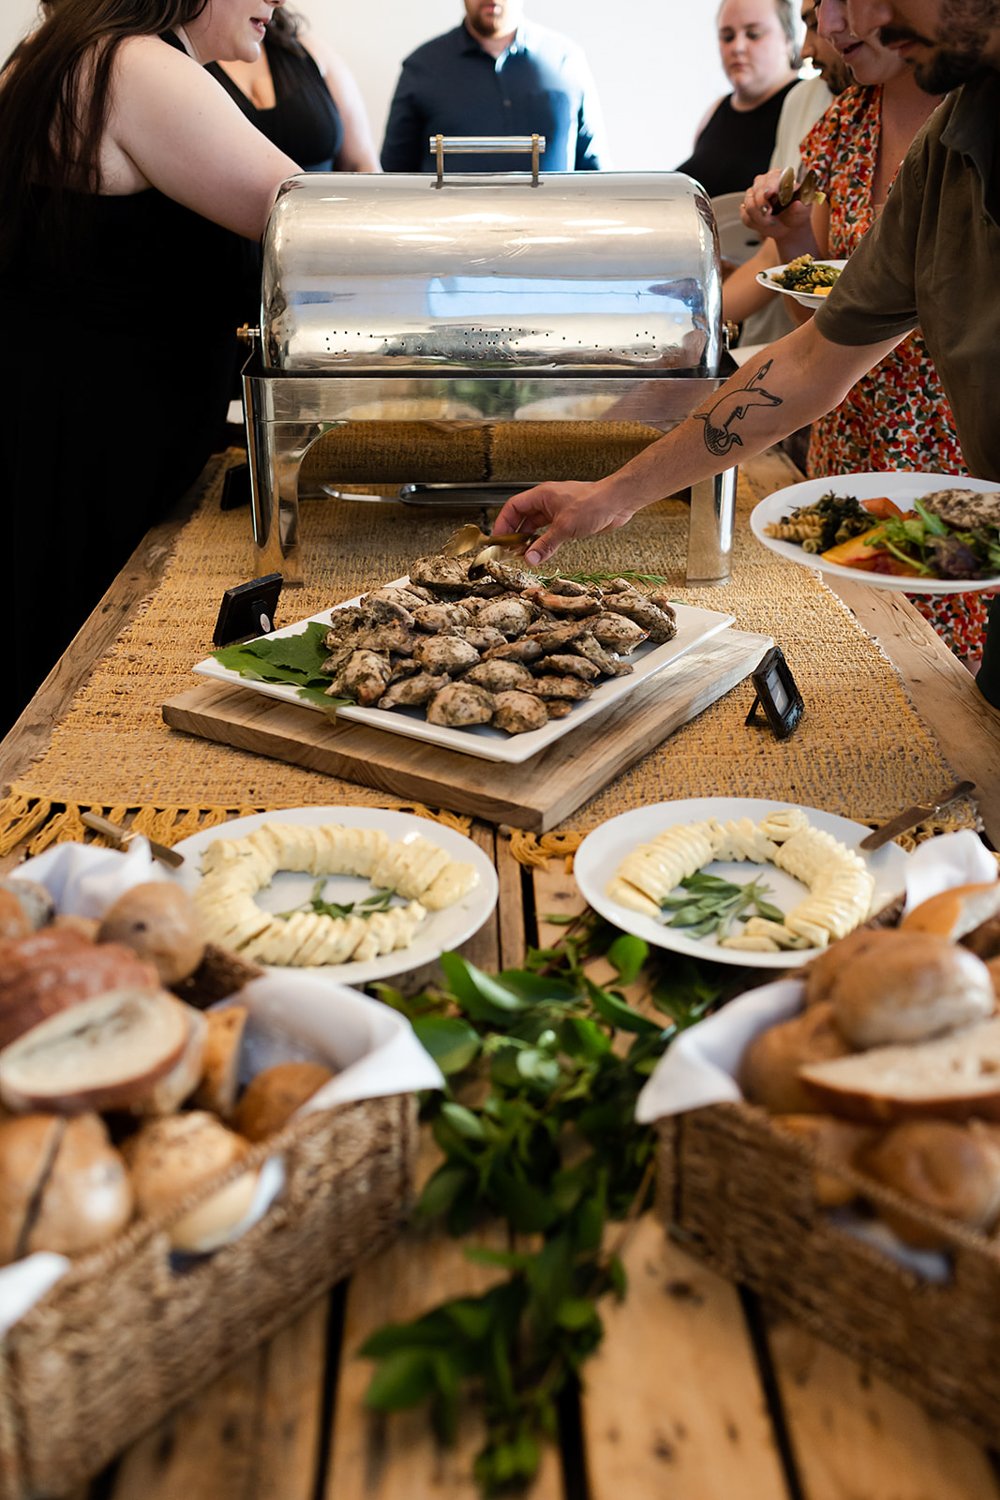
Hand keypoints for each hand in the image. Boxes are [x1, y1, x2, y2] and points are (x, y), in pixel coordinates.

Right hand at [492, 479, 637, 566]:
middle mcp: (547, 501)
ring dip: (528, 539)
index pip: (513, 507)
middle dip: (514, 534)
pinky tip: (540, 551)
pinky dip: (542, 541)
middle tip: (509, 551)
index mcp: (541, 495)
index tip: (498, 539)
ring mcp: (557, 511)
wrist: (618, 503)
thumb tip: (529, 559)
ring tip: (523, 554)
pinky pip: (548, 531)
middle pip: (521, 517)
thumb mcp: (564, 527)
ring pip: (535, 526)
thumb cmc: (594, 504)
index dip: (502, 523)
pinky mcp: (567, 520)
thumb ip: (545, 544)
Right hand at [740, 170, 813, 247]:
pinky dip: (754, 223)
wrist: (789, 227)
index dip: (770, 185)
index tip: (769, 193)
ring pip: (749, 204)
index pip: (772, 177)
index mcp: (780, 177)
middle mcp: (764, 182)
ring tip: (770, 222)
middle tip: (769, 215)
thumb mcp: (804, 210)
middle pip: (757, 190)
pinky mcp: (746, 207)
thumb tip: (797, 204)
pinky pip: (745, 216)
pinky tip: (763, 223)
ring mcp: (753, 194)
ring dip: (759, 217)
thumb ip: (801, 206)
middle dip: (762, 205)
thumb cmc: (796, 214)